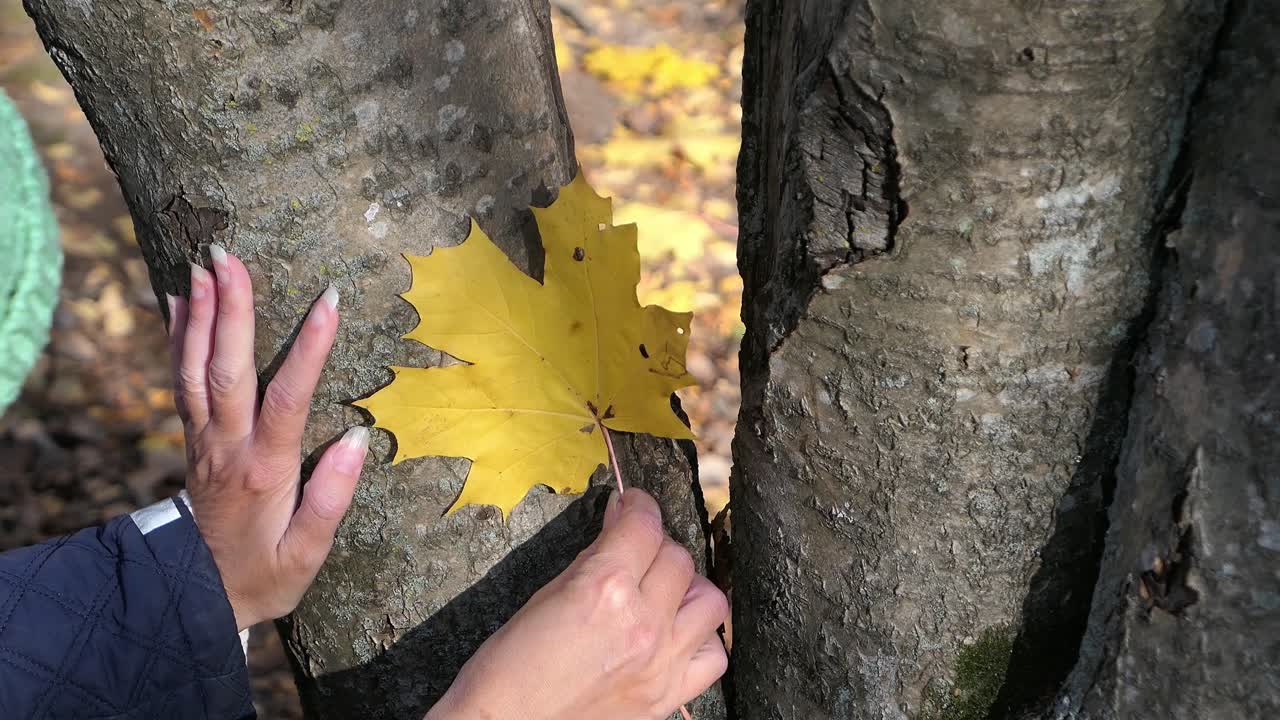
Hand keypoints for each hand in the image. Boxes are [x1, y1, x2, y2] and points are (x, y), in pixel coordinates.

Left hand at [167, 244, 366, 630]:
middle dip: (231, 310)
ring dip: (199, 313)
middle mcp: (228, 447)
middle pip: (226, 370)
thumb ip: (331, 497)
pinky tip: (178, 299)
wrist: (194, 595)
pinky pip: (179, 379)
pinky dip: (176, 336)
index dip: (309, 348)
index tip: (328, 301)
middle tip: (230, 257)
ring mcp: (203, 439)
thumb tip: (355, 437)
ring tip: (204, 263)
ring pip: (195, 368)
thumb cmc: (264, 574)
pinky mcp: (191, 437)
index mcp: (264, 471)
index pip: (288, 399)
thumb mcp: (307, 554)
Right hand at [427, 489, 728, 719]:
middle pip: (678, 558)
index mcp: (603, 588)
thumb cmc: (508, 667)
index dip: (638, 505)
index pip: (644, 525)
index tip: (632, 504)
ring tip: (661, 591)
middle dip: (656, 545)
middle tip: (635, 550)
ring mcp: (660, 662)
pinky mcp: (666, 696)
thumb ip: (591, 559)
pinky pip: (712, 657)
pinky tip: (675, 634)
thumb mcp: (544, 596)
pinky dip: (701, 639)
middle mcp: (642, 622)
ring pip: (709, 600)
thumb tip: (618, 524)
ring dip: (687, 588)